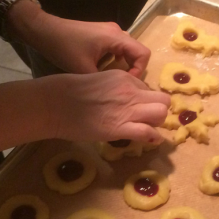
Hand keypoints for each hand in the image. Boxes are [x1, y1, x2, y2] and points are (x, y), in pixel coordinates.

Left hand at [10, 3, 150, 76]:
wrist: (44, 30)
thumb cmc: (64, 47)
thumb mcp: (83, 69)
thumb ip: (103, 82)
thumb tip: (115, 96)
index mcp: (116, 38)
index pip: (143, 54)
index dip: (139, 71)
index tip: (127, 84)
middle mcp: (117, 32)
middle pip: (137, 52)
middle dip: (132, 69)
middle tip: (122, 84)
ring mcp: (110, 31)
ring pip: (128, 50)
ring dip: (124, 65)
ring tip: (113, 78)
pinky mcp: (102, 34)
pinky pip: (118, 48)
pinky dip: (116, 60)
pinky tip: (104, 69)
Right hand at [41, 70, 169, 142]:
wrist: (55, 102)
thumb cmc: (70, 92)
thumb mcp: (100, 81)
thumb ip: (116, 88)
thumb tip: (124, 100)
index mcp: (125, 78)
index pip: (148, 89)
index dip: (145, 100)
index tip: (138, 109)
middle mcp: (131, 91)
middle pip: (163, 100)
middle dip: (159, 110)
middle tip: (148, 119)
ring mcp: (128, 109)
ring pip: (161, 113)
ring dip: (158, 122)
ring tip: (148, 128)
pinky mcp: (121, 128)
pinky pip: (148, 132)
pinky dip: (154, 138)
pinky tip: (151, 140)